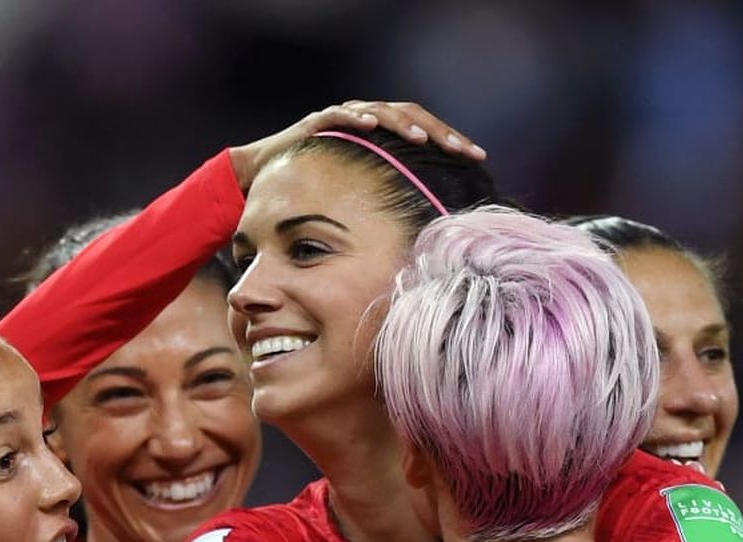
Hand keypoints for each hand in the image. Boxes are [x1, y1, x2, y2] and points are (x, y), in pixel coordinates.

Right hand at [229, 99, 486, 186]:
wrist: (265, 176)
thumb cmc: (318, 190)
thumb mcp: (362, 198)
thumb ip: (391, 203)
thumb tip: (428, 230)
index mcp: (386, 136)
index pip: (427, 129)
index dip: (453, 140)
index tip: (478, 157)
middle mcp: (369, 119)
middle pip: (412, 115)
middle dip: (440, 131)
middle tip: (462, 149)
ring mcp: (344, 117)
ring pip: (381, 111)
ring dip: (403, 124)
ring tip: (422, 139)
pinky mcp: (317, 122)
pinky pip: (339, 115)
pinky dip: (356, 118)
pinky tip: (371, 125)